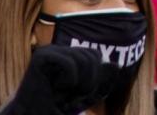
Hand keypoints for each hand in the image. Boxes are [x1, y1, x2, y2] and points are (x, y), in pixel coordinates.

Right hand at [0, 46, 117, 114]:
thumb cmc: (55, 107)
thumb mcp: (84, 97)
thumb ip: (100, 83)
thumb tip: (116, 65)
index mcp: (65, 55)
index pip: (94, 54)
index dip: (96, 76)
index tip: (81, 93)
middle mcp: (57, 49)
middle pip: (91, 55)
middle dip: (90, 81)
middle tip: (73, 95)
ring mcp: (48, 51)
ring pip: (83, 59)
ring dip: (80, 83)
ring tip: (65, 93)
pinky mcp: (41, 57)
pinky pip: (70, 63)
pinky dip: (69, 81)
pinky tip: (56, 88)